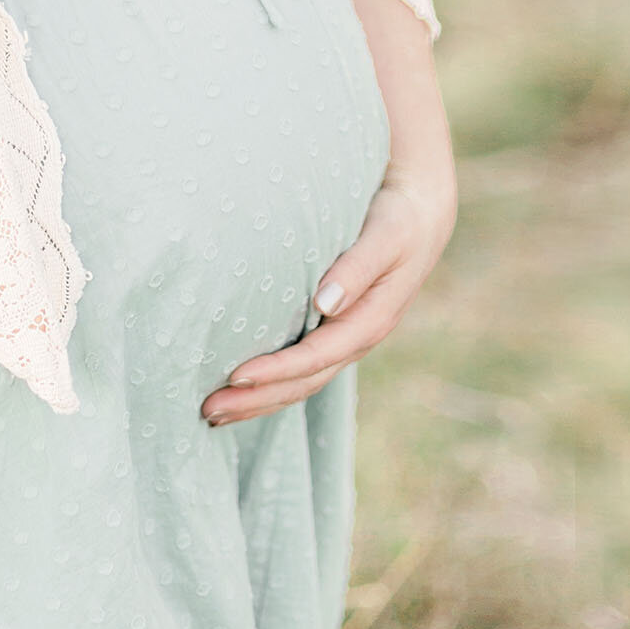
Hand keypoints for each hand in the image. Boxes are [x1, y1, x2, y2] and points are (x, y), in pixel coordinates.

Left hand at [199, 165, 455, 427]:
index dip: (275, 371)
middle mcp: (355, 338)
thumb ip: (357, 268)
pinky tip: (241, 388)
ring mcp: (345, 338)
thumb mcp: (385, 237)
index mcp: (369, 322)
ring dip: (259, 399)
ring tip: (213, 412)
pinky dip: (271, 382)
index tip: (234, 377)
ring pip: (300, 382)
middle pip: (303, 382)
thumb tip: (325, 303)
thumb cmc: (399, 220)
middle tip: (208, 411)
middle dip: (257, 399)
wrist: (421, 216)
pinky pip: (301, 366)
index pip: (314, 358)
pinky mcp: (334, 329)